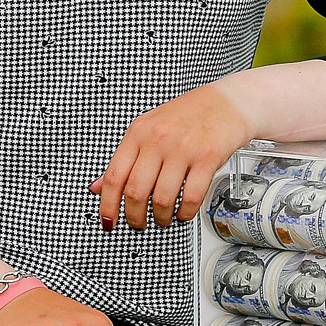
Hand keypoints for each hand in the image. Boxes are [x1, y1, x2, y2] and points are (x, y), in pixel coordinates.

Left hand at [92, 83, 251, 229]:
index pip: (114, 175)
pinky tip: (183, 212)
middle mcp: (158, 139)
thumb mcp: (148, 127)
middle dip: (134, 216)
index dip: (108, 204)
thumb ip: (126, 157)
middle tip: (138, 223)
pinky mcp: (207, 158)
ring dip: (161, 217)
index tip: (109, 219)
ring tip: (163, 218)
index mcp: (139, 131)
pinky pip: (191, 197)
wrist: (227, 102)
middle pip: (136, 191)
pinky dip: (185, 213)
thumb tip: (99, 186)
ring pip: (162, 198)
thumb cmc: (188, 114)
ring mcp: (183, 148)